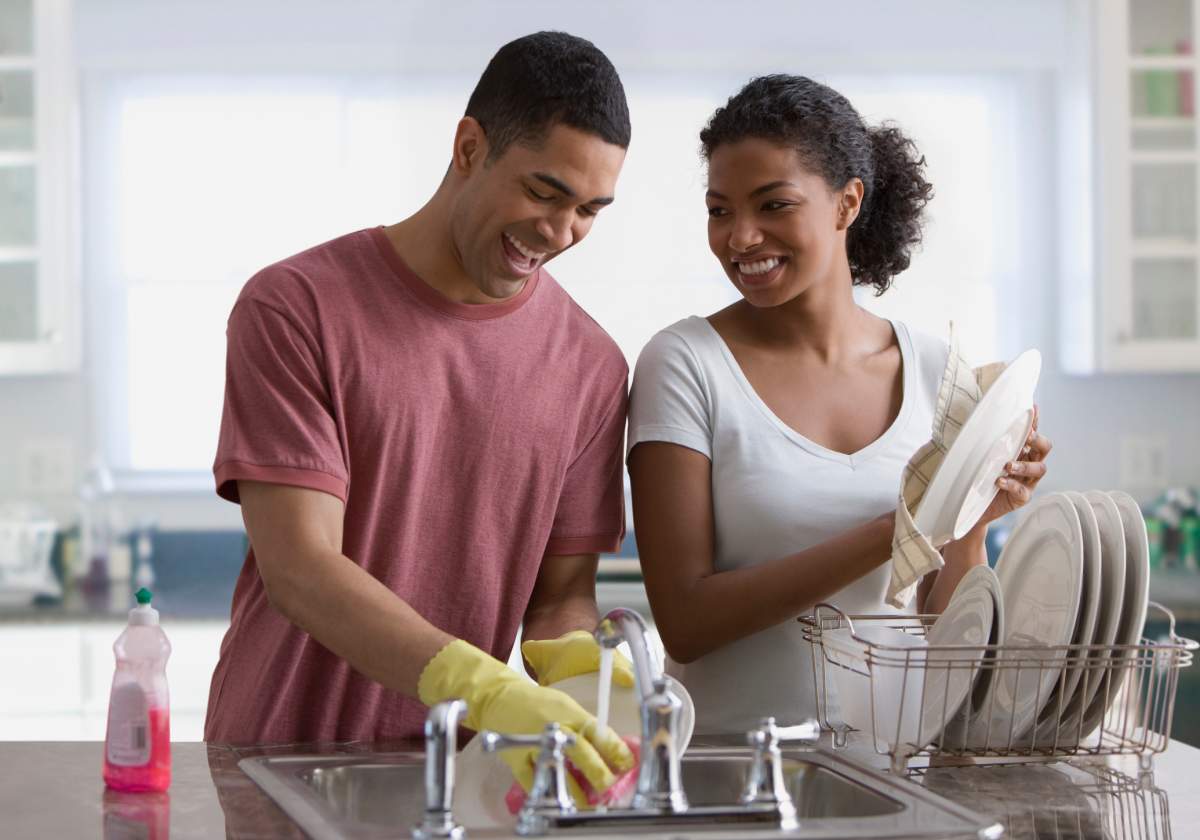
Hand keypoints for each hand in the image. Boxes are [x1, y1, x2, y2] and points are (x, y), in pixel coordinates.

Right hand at [417, 639, 634, 805]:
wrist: (499, 697)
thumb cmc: (538, 703)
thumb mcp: (566, 706)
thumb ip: (585, 726)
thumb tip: (611, 749)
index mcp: (569, 712)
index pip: (597, 732)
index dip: (615, 750)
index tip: (627, 764)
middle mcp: (553, 727)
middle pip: (580, 752)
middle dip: (599, 772)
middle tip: (610, 786)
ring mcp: (533, 743)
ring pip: (557, 770)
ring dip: (575, 790)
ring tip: (587, 804)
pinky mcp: (516, 758)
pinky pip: (532, 781)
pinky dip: (545, 793)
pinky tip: (557, 803)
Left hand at [977, 404, 1052, 527]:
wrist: (971, 506)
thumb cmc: (977, 478)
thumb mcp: (980, 457)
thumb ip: (985, 444)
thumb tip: (976, 423)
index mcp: (1020, 451)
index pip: (1031, 433)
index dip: (1034, 421)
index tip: (1032, 408)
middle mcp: (1028, 464)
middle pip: (1044, 448)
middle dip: (1038, 440)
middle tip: (1027, 437)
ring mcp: (1027, 481)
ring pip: (1039, 469)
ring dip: (1024, 465)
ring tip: (1008, 465)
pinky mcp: (1022, 497)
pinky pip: (1023, 490)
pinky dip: (1012, 484)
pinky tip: (1000, 481)